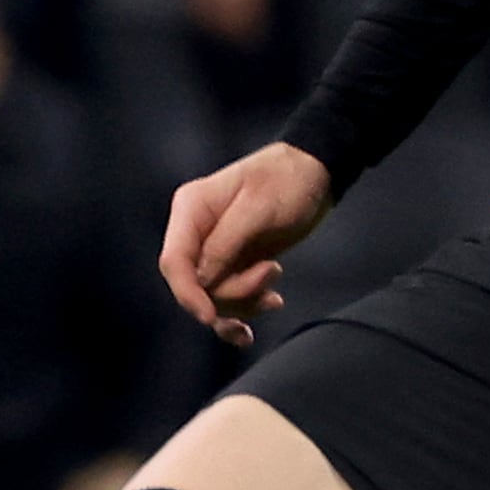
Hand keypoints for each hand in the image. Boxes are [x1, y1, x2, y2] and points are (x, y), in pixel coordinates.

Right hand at [160, 140, 333, 345]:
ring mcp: (214, 251)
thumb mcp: (258, 208)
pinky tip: (271, 302)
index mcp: (191, 210)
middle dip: (232, 292)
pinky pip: (230, 299)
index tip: (211, 316)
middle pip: (195, 286)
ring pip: (214, 297)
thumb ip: (226, 244)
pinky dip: (247, 309)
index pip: (174, 262)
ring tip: (275, 274)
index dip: (188, 294)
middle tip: (270, 271)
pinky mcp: (233, 264)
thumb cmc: (287, 180)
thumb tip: (203, 280)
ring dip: (247, 300)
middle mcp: (196, 233)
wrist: (315, 174)